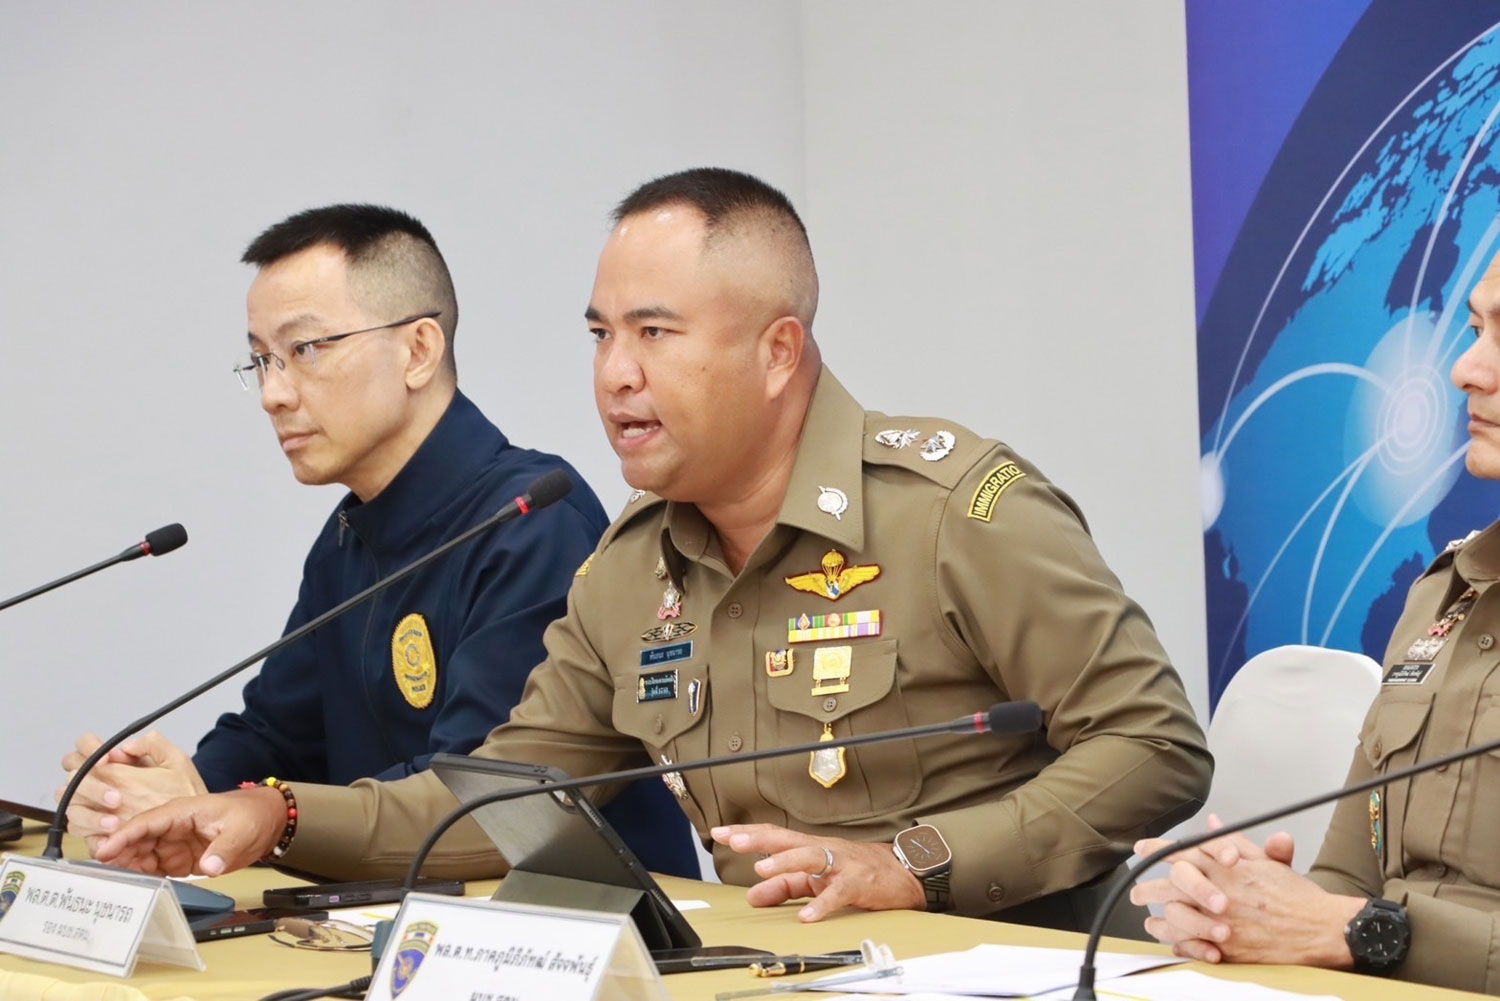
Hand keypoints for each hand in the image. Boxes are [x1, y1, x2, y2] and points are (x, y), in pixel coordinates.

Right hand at [58, 731, 207, 845]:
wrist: (188, 820)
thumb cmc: (181, 790)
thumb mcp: (176, 762)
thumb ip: (154, 745)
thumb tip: (128, 745)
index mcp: (111, 762)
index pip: (84, 745)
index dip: (89, 748)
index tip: (107, 760)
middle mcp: (96, 783)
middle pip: (73, 778)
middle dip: (92, 786)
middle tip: (117, 797)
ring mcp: (91, 807)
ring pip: (72, 807)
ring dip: (91, 815)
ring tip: (115, 822)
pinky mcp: (93, 831)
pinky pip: (81, 834)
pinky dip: (93, 837)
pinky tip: (110, 839)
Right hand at [93, 787, 284, 877]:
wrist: (267, 823)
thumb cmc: (252, 816)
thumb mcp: (241, 830)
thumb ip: (224, 848)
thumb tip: (209, 867)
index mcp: (182, 812)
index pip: (146, 822)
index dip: (123, 836)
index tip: (104, 851)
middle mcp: (172, 827)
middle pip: (137, 841)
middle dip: (118, 857)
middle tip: (102, 877)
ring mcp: (174, 844)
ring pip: (141, 857)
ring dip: (127, 870)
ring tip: (113, 887)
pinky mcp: (179, 860)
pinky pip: (154, 870)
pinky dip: (142, 879)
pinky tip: (132, 891)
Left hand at [710, 823, 923, 921]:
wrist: (904, 873)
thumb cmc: (858, 873)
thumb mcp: (817, 880)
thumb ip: (785, 886)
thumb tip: (753, 894)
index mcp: (811, 848)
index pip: (775, 836)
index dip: (748, 833)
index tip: (721, 833)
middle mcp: (824, 850)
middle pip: (787, 839)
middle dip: (759, 839)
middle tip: (733, 841)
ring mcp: (842, 864)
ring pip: (811, 857)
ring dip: (785, 863)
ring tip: (761, 870)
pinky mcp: (859, 883)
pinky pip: (838, 892)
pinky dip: (822, 904)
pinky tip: (806, 915)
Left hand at [1130, 817, 1359, 966]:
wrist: (1322, 929)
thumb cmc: (1296, 896)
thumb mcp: (1267, 861)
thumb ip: (1235, 842)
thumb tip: (1212, 824)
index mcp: (1229, 868)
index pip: (1184, 852)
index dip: (1158, 848)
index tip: (1142, 848)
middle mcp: (1221, 892)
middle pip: (1172, 884)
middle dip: (1149, 886)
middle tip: (1137, 890)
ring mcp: (1223, 921)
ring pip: (1176, 915)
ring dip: (1158, 918)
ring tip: (1148, 919)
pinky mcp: (1229, 948)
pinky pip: (1192, 944)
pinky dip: (1177, 942)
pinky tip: (1169, 940)